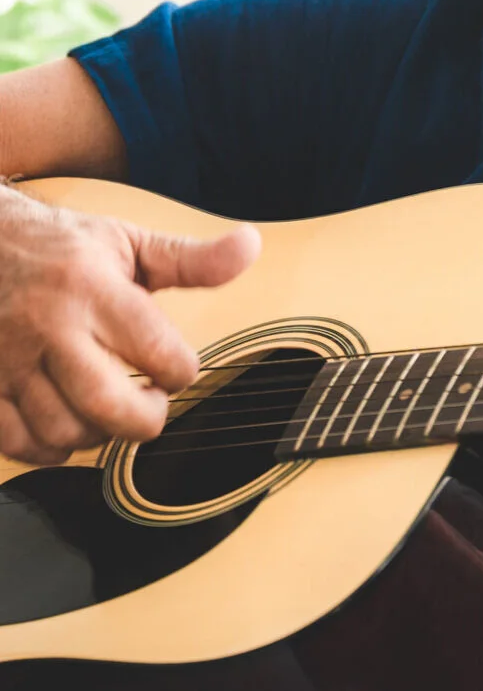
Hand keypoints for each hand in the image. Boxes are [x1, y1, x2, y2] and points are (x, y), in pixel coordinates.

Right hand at [0, 188, 259, 464]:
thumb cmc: (59, 247)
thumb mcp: (128, 241)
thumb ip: (191, 258)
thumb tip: (251, 247)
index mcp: (93, 289)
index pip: (155, 350)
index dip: (182, 371)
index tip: (178, 367)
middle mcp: (49, 327)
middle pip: (106, 403)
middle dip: (144, 419)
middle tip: (151, 403)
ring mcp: (7, 360)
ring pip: (60, 429)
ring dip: (97, 435)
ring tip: (110, 411)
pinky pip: (14, 441)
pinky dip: (46, 449)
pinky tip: (67, 427)